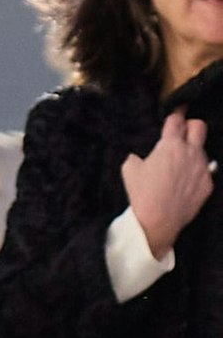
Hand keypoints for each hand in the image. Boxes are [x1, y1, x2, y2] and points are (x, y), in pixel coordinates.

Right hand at [122, 111, 213, 257]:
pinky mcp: (208, 183)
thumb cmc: (142, 196)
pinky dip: (196, 175)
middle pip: (199, 126)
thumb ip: (136, 158)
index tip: (176, 115)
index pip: (176, 120)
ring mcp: (202, 167)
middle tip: (184, 133)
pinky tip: (185, 184)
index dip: (175, 115)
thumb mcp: (129, 172)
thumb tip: (137, 158)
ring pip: (202, 150)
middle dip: (191, 126)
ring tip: (180, 168)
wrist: (156, 223)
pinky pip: (205, 172)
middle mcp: (190, 152)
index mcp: (170, 145)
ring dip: (192, 154)